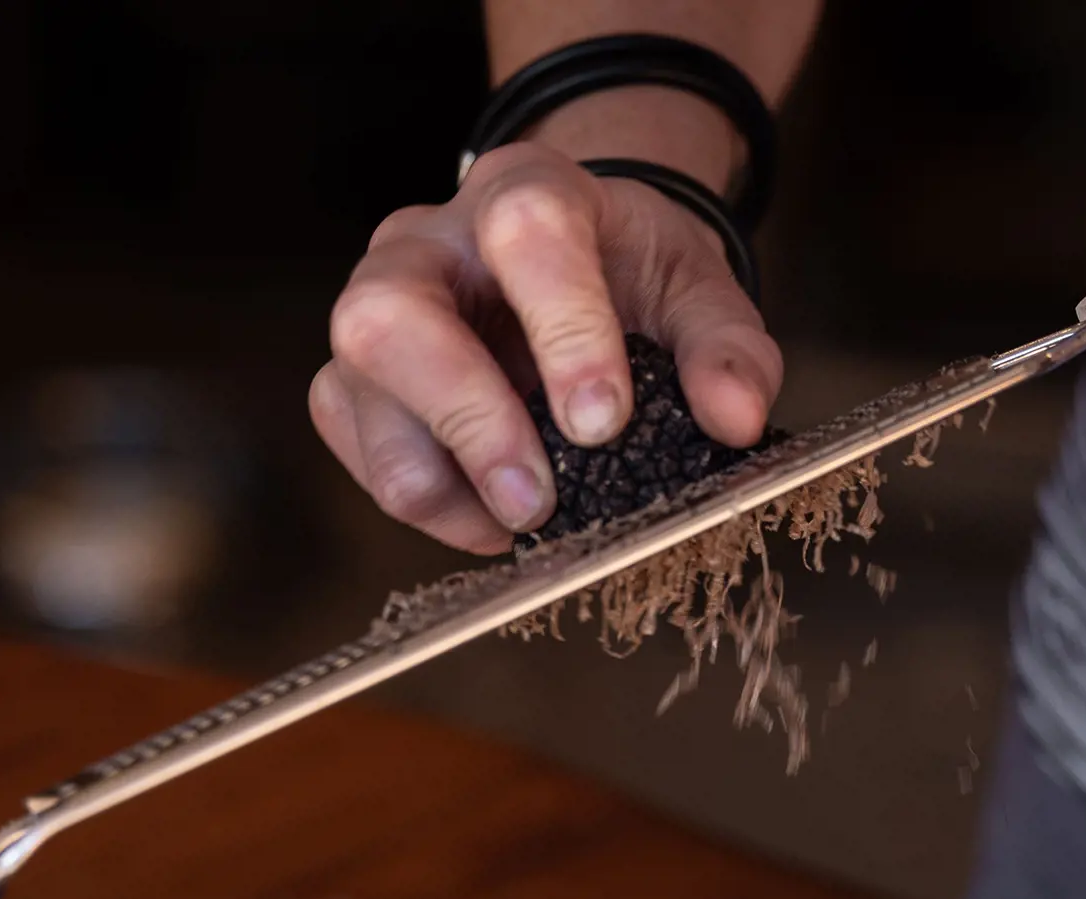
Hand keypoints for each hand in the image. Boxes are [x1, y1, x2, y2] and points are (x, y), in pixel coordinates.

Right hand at [311, 141, 780, 552]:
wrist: (568, 263)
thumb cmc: (625, 272)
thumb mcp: (697, 288)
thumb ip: (726, 347)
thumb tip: (736, 418)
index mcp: (524, 190)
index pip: (525, 231)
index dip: (563, 331)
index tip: (603, 424)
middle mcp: (426, 240)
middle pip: (392, 313)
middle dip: (465, 419)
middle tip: (537, 502)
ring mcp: (371, 303)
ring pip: (352, 386)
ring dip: (433, 478)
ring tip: (519, 521)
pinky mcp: (350, 373)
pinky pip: (349, 435)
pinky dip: (417, 494)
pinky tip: (486, 515)